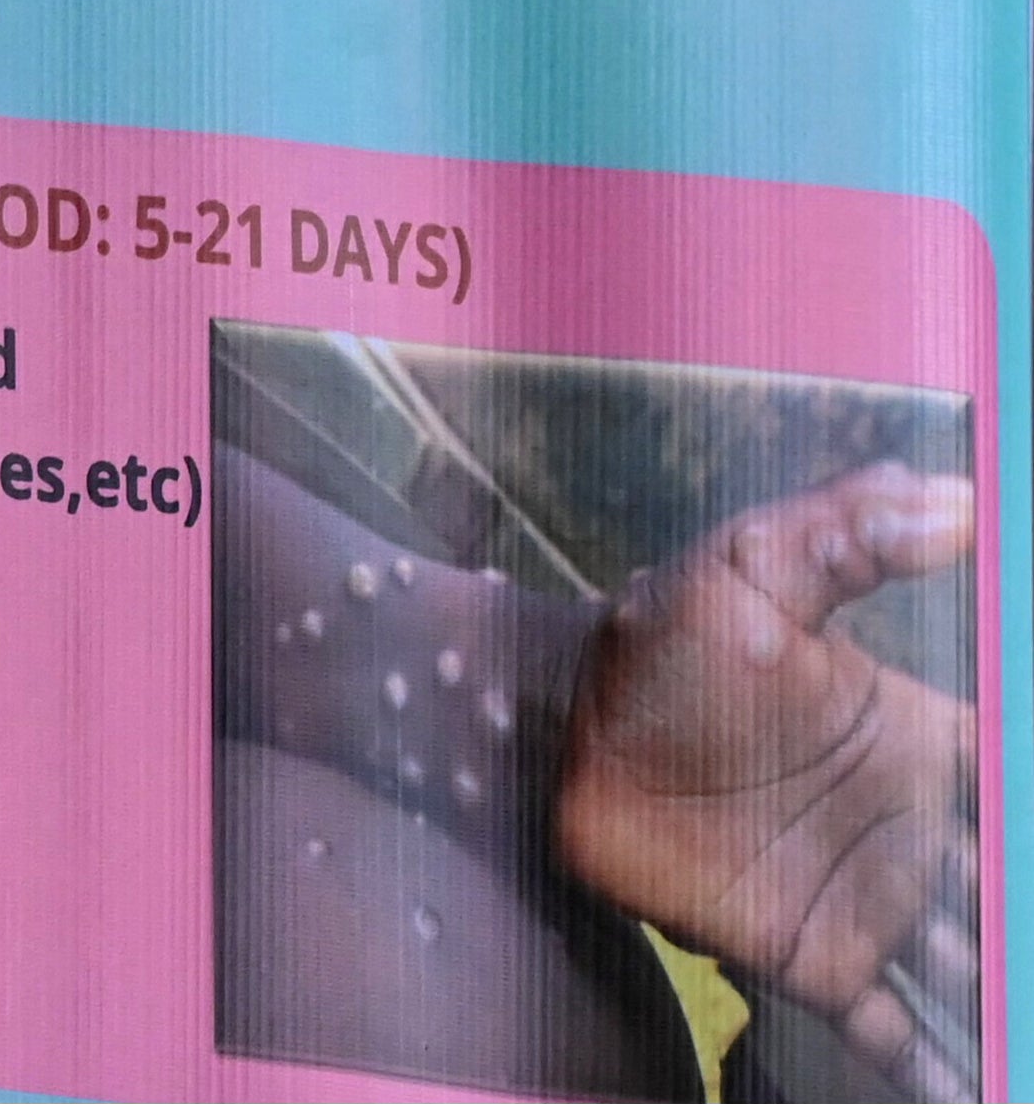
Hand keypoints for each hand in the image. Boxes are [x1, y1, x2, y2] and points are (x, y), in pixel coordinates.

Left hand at [555, 462, 976, 1096]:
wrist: (559, 721)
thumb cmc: (659, 637)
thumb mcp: (747, 566)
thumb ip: (847, 533)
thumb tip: (954, 502)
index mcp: (917, 742)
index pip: (1014, 775)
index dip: (1031, 801)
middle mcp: (912, 831)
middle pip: (1010, 887)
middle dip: (1027, 915)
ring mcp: (867, 903)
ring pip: (977, 968)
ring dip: (1003, 993)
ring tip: (1027, 1027)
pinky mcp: (810, 961)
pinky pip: (898, 1037)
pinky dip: (942, 1068)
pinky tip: (975, 1089)